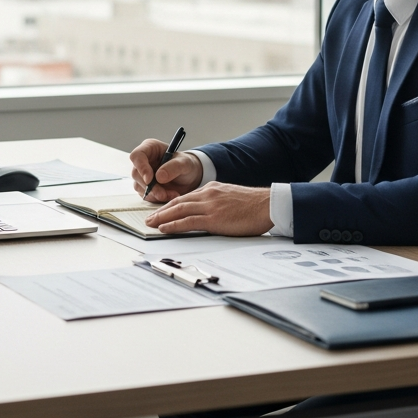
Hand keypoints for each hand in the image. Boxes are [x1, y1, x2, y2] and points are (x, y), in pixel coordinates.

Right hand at [129, 139, 202, 202]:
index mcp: (150, 148)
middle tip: (164, 194)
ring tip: (173, 194)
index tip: (150, 179)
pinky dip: (157, 198)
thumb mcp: (185, 163)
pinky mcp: (144, 186)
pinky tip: (169, 195)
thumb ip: (174, 167)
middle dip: (150, 186)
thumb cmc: (186, 164)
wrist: (189, 177)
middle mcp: (143, 160)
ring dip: (155, 194)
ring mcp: (142, 174)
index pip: (137, 155)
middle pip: (136, 174)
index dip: (141, 167)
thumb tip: (159, 177)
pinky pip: (146, 195)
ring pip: (139, 186)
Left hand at [144, 182, 274, 235]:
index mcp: (212, 189)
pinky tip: (164, 228)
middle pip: (178, 202)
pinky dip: (173, 224)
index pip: (186, 197)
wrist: (268, 205)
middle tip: (149, 218)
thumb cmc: (254, 206)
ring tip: (150, 223)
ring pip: (179, 210)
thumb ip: (218, 203)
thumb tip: (210, 214)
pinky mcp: (214, 218)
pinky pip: (188, 221)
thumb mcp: (232, 199)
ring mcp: (210, 206)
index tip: (161, 211)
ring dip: (162, 217)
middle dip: (161, 211)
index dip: (171, 205)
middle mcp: (208, 194)